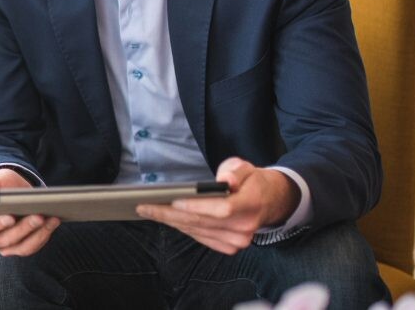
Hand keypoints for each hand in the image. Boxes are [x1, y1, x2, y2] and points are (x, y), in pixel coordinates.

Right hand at [0, 168, 59, 256]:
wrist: (15, 192)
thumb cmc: (2, 186)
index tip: (10, 218)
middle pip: (5, 240)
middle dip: (24, 228)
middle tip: (38, 216)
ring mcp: (7, 247)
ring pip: (22, 247)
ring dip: (38, 234)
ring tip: (51, 219)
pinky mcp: (23, 247)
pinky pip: (34, 246)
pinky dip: (45, 234)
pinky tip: (54, 221)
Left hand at [136, 157, 299, 254]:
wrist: (270, 201)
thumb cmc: (253, 181)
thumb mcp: (247, 168)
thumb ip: (235, 171)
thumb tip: (225, 180)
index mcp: (251, 205)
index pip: (222, 209)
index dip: (197, 206)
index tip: (173, 199)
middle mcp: (244, 228)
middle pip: (202, 222)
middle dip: (169, 213)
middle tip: (144, 205)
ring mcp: (237, 241)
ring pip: (197, 231)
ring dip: (170, 221)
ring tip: (148, 210)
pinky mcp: (229, 246)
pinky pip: (199, 237)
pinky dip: (181, 227)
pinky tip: (165, 218)